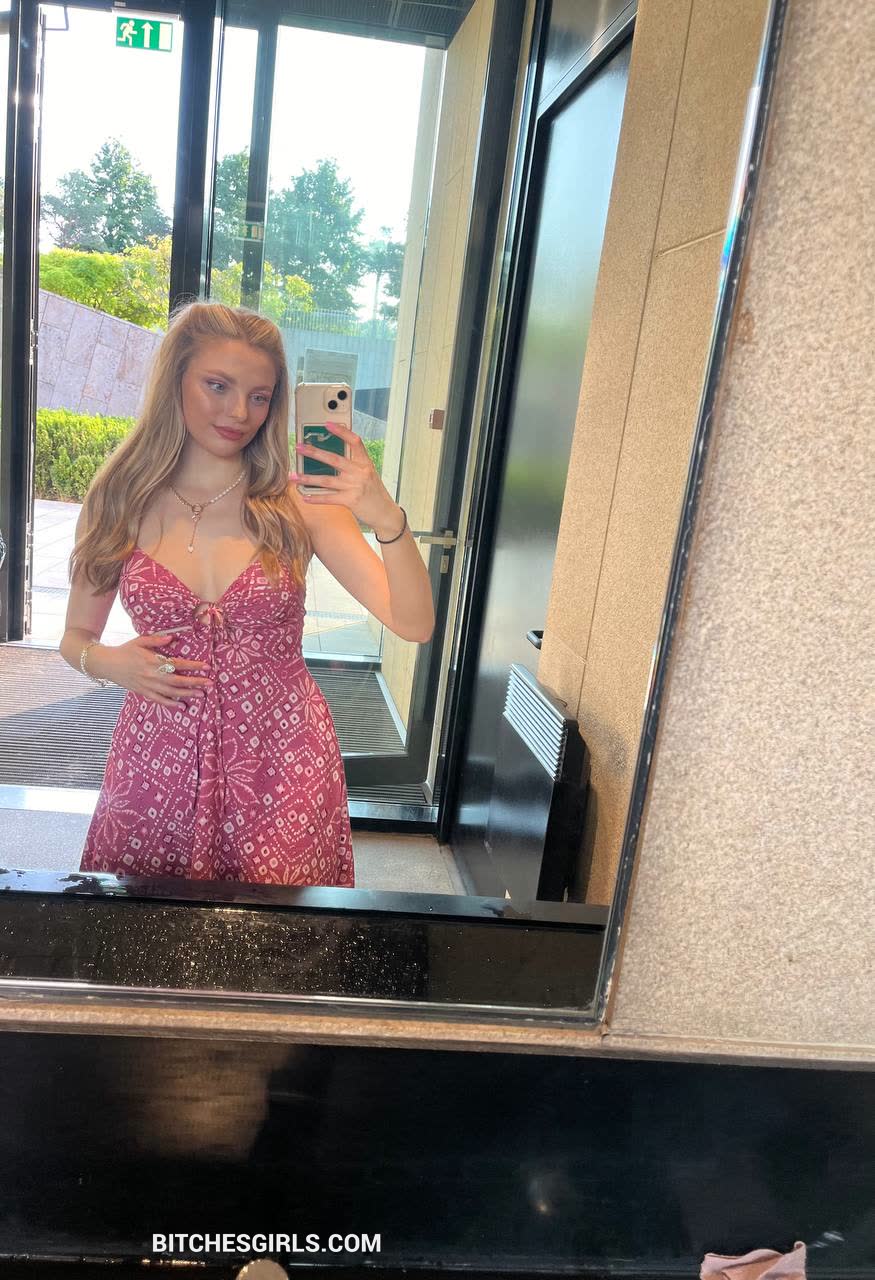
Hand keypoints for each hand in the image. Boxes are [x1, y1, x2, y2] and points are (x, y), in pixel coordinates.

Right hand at [98, 632, 211, 707]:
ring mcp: (147, 685)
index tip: (206, 667)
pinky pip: (159, 700)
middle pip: (177, 680)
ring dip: (187, 694)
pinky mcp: (142, 692)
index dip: (193, 666)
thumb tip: (173, 638)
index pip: (177, 664)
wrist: (107, 664)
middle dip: (195, 682)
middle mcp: (152, 675)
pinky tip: (182, 706)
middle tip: (210, 683)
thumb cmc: (125, 650)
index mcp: (153, 661)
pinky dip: (170, 704)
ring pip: (171, 692)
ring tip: (201, 694)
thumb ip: (157, 639)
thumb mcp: (140, 640)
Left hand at [292, 422, 404, 537]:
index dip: (341, 431)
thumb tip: (329, 457)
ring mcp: (355, 487)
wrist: (385, 513)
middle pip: (334, 459)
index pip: (355, 442)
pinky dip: (315, 498)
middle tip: (299, 447)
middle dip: (314, 452)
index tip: (327, 424)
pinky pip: (328, 498)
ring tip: (293, 476)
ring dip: (307, 478)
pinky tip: (304, 497)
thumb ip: (353, 465)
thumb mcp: (368, 474)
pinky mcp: (350, 501)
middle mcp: (360, 473)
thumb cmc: (374, 492)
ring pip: (326, 480)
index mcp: (365, 463)